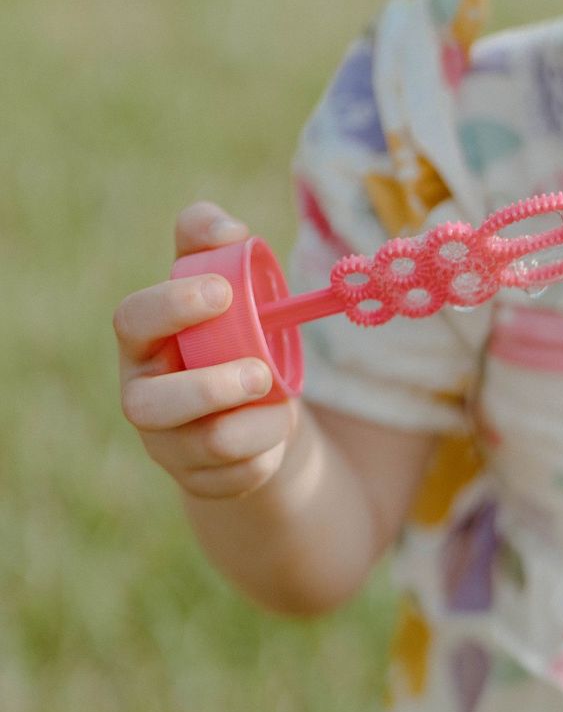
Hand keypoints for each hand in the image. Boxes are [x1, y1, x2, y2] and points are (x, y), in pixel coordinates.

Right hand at [115, 201, 297, 499]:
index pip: (133, 321)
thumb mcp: (226, 279)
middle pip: (149, 405)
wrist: (257, 403)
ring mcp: (167, 445)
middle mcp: (143, 396)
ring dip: (259, 421)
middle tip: (261, 372)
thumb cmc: (234, 330)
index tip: (223, 294)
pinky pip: (239, 476)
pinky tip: (271, 434)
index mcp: (145, 341)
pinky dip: (268, 451)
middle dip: (208, 388)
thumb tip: (229, 230)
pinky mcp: (200, 481)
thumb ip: (214, 240)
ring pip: (208, 444)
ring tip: (281, 400)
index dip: (172, 307)